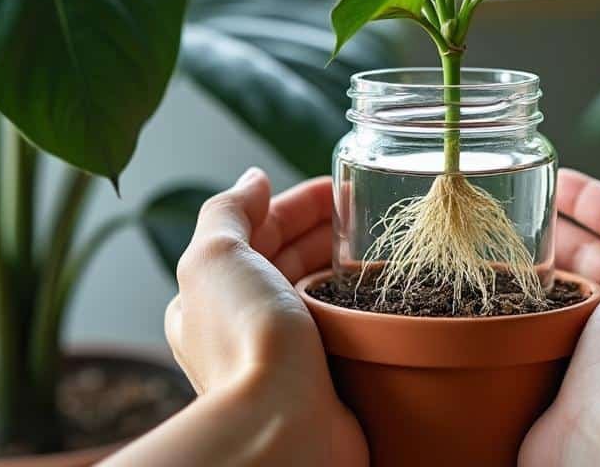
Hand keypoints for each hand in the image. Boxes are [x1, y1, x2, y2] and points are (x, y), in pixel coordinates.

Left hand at [106, 168, 365, 466]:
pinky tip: (387, 287)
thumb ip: (228, 211)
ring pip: (322, 291)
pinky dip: (364, 302)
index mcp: (212, 294)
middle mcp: (246, 322)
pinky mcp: (325, 374)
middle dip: (326, 226)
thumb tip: (253, 178)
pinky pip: (347, 326)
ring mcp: (288, 350)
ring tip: (383, 240)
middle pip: (291, 258)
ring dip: (350, 262)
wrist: (283, 422)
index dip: (296, 204)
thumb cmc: (245, 339)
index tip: (338, 185)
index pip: (256, 232)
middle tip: (368, 205)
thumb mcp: (216, 256)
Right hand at [520, 170, 599, 466]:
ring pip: (562, 294)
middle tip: (514, 205)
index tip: (552, 176)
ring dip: (532, 267)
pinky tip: (490, 289)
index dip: (594, 199)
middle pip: (594, 257)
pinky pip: (537, 330)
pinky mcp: (562, 376)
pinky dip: (517, 308)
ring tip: (495, 242)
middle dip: (557, 228)